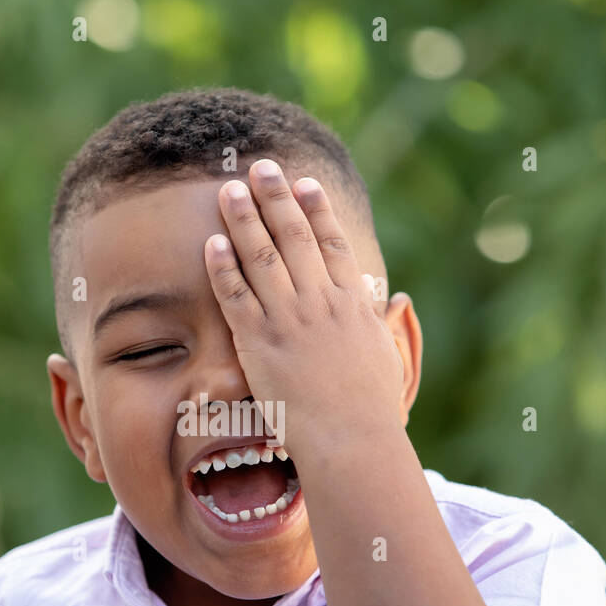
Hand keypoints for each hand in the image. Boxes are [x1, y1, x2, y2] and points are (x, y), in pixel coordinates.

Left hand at [203, 158, 405, 453]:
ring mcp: (288, 320)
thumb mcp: (389, 358)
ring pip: (261, 257)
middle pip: (294, 237)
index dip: (316, 210)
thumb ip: (388, 325)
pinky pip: (235, 297)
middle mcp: (320, 302)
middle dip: (276, 198)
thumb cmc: (372, 409)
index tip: (304, 183)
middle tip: (261, 167)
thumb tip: (395, 302)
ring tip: (228, 189)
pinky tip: (210, 242)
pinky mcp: (259, 343)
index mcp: (352, 304)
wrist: (351, 438)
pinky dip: (222, 268)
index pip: (332, 244)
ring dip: (243, 219)